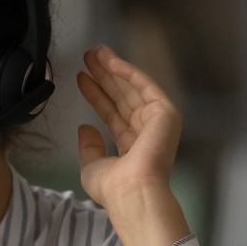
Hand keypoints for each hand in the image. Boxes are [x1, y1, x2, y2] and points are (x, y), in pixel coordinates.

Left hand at [76, 45, 189, 245]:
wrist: (131, 192)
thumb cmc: (112, 187)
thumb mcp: (91, 166)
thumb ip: (89, 146)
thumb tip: (84, 127)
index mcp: (132, 146)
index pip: (112, 114)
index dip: (97, 95)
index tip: (81, 79)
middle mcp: (145, 131)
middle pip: (121, 97)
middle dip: (104, 77)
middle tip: (87, 57)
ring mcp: (156, 121)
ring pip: (130, 88)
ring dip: (113, 69)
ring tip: (93, 53)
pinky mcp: (164, 112)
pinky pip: (143, 85)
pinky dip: (126, 72)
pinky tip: (109, 61)